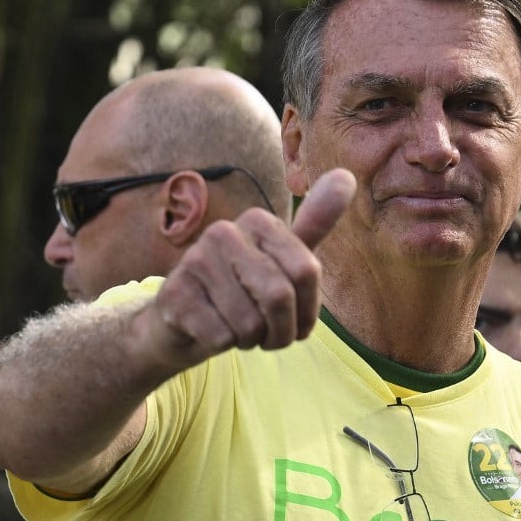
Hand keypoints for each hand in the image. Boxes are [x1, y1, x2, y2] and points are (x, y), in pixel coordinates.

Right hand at [142, 168, 355, 369]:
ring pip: (249, 323)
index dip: (307, 311)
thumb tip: (346, 175)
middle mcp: (224, 232)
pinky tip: (213, 331)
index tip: (296, 320)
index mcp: (257, 220)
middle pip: (278, 298)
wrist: (185, 320)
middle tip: (269, 336)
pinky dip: (224, 346)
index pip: (306, 272)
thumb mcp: (285, 258)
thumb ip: (315, 223)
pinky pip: (221, 337)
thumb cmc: (245, 289)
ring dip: (252, 341)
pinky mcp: (174, 296)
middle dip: (280, 332)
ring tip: (239, 330)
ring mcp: (195, 261)